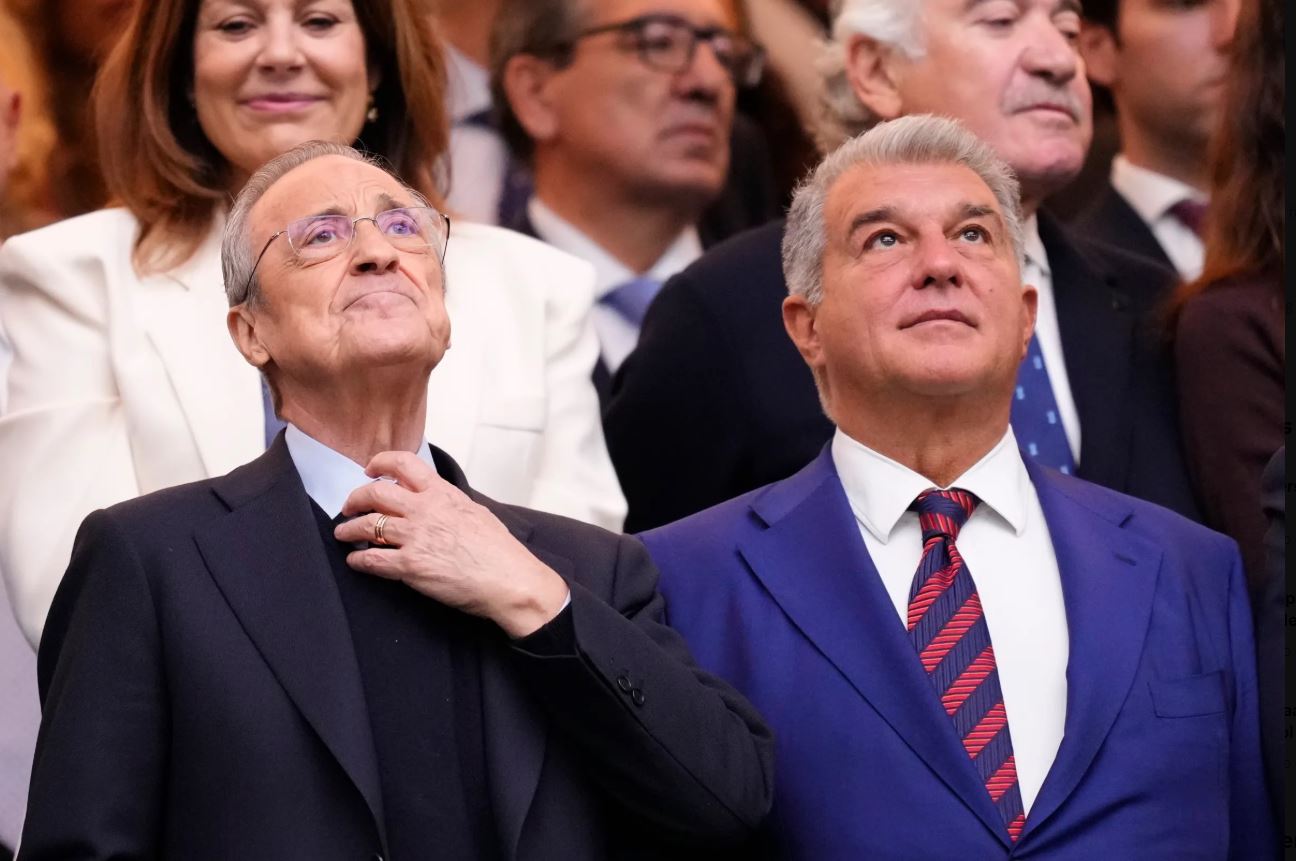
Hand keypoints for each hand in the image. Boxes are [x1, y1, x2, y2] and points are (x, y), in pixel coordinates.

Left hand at [333, 451, 569, 637]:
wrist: (509, 579)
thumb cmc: (499, 550)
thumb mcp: (475, 511)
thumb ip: (449, 502)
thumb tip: (436, 499)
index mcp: (442, 494)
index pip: (404, 464)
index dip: (380, 462)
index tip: (370, 469)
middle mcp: (425, 510)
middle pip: (375, 493)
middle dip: (355, 499)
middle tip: (349, 507)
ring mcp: (415, 537)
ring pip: (367, 525)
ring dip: (349, 529)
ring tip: (343, 534)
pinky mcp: (410, 565)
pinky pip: (371, 560)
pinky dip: (358, 560)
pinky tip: (356, 561)